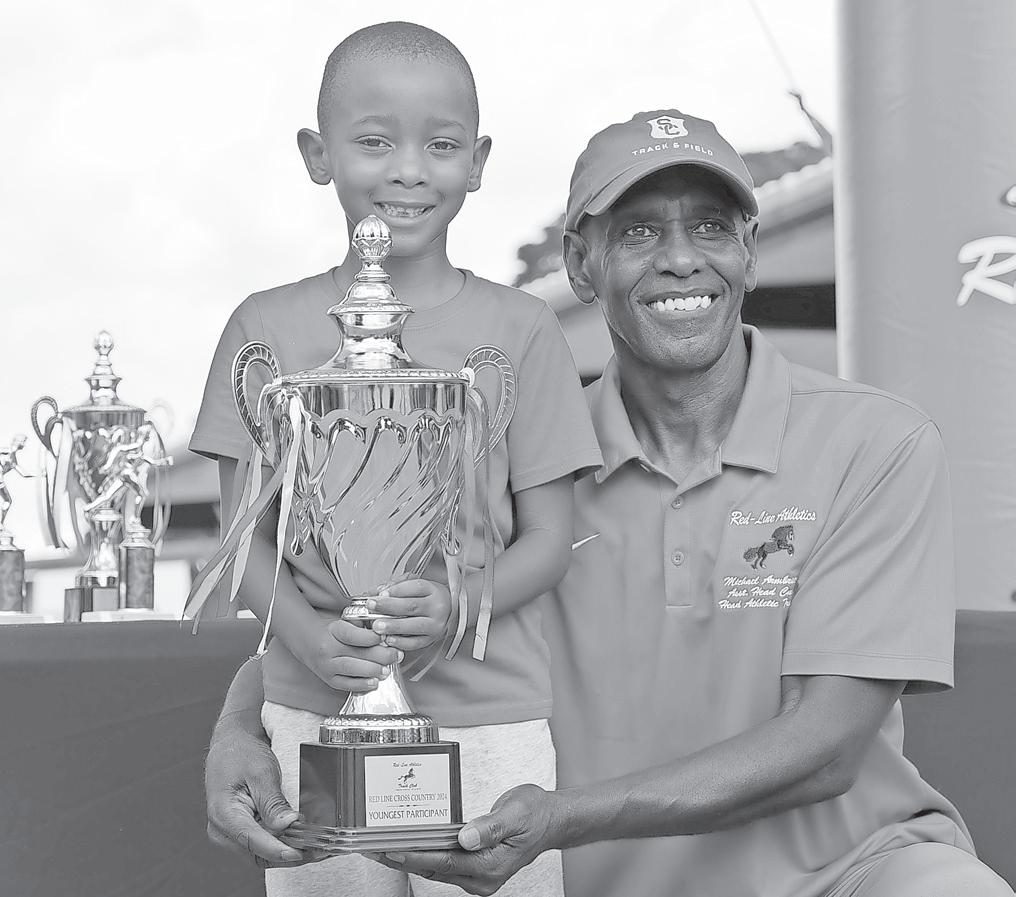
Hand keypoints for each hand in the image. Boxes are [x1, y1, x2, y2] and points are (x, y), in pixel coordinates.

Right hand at [205, 724, 324, 867]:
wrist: (230, 746)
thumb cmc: (241, 754)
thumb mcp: (262, 772)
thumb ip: (273, 802)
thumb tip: (288, 825)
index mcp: (224, 814)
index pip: (252, 841)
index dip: (279, 851)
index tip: (300, 853)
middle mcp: (222, 830)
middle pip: (258, 854)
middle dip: (289, 854)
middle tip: (318, 849)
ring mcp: (229, 834)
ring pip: (261, 854)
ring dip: (287, 852)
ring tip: (314, 846)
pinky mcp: (240, 833)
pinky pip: (261, 846)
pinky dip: (281, 845)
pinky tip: (300, 841)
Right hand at [294, 616, 401, 691]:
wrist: (309, 643)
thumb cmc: (334, 632)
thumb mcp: (345, 621)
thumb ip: (363, 624)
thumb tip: (385, 628)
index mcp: (334, 630)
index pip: (352, 635)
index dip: (370, 637)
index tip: (386, 637)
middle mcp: (328, 648)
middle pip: (355, 653)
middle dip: (379, 655)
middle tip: (396, 655)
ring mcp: (327, 666)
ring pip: (350, 669)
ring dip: (371, 671)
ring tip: (387, 671)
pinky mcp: (328, 680)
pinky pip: (345, 684)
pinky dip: (361, 685)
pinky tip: (374, 683)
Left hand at [368, 579, 451, 650]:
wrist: (451, 613)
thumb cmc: (430, 598)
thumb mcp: (418, 586)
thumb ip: (398, 585)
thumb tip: (378, 591)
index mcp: (433, 590)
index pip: (416, 587)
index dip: (397, 590)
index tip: (380, 593)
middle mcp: (436, 607)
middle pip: (412, 606)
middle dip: (388, 606)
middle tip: (372, 606)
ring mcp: (435, 625)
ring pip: (413, 625)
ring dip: (393, 626)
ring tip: (377, 626)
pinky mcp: (431, 639)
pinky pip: (415, 642)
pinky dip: (400, 642)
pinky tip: (388, 639)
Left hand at [370, 784, 556, 894]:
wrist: (550, 819)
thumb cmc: (535, 813)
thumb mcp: (516, 813)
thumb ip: (490, 826)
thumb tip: (466, 836)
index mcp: (491, 866)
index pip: (445, 862)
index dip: (417, 855)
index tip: (392, 849)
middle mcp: (483, 877)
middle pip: (435, 868)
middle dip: (404, 858)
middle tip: (375, 846)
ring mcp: (479, 876)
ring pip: (437, 868)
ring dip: (412, 857)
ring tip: (384, 845)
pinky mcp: (475, 868)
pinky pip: (445, 864)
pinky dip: (426, 854)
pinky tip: (411, 844)